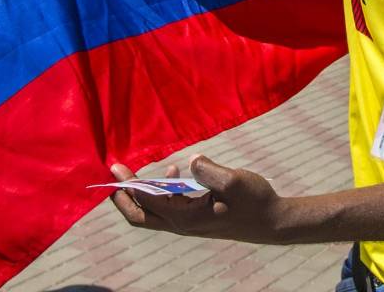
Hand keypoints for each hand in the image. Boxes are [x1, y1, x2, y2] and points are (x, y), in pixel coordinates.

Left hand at [108, 155, 290, 243]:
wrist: (271, 221)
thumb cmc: (254, 201)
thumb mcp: (234, 181)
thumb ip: (209, 170)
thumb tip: (191, 160)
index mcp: (186, 216)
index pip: (147, 201)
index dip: (128, 184)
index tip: (115, 167)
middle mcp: (182, 224)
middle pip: (140, 216)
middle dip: (122, 198)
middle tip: (111, 178)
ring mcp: (188, 223)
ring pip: (153, 213)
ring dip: (141, 194)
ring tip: (134, 174)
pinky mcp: (196, 219)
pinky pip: (169, 208)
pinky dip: (161, 192)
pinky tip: (173, 174)